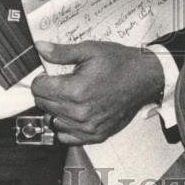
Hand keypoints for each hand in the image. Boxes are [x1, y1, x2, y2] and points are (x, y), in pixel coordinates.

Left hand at [31, 41, 163, 144]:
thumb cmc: (120, 63)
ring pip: (53, 121)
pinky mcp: (96, 136)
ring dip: (56, 109)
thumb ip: (62, 52)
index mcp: (76, 90)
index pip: (39, 89)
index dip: (42, 78)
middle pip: (43, 105)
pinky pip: (67, 137)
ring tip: (70, 96)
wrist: (145, 79)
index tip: (50, 74)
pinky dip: (66, 125)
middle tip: (62, 82)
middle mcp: (80, 113)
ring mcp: (88, 127)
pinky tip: (75, 112)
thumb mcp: (90, 50)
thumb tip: (40, 47)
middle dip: (48, 92)